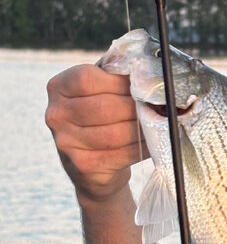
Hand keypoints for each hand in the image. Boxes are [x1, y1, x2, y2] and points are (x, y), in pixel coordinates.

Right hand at [46, 64, 143, 203]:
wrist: (92, 166)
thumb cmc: (100, 120)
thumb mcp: (99, 92)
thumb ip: (115, 79)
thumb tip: (146, 77)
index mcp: (58, 87)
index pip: (88, 79)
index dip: (120, 83)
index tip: (139, 88)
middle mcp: (56, 114)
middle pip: (105, 107)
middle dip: (135, 108)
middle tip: (153, 108)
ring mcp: (66, 141)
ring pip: (115, 133)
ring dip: (141, 129)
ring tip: (153, 125)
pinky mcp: (83, 164)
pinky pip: (121, 153)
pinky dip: (141, 148)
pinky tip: (148, 143)